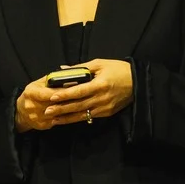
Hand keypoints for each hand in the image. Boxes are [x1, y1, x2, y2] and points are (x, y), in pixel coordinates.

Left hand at [15, 59, 133, 131]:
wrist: (138, 82)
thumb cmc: (119, 69)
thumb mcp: (100, 64)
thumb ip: (81, 68)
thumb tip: (62, 70)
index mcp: (100, 84)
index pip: (79, 91)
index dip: (64, 95)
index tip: (51, 97)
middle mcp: (102, 98)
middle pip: (78, 105)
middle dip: (61, 109)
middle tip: (46, 111)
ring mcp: (104, 107)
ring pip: (82, 114)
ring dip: (66, 117)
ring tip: (52, 119)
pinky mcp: (107, 113)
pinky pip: (88, 116)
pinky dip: (76, 118)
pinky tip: (66, 119)